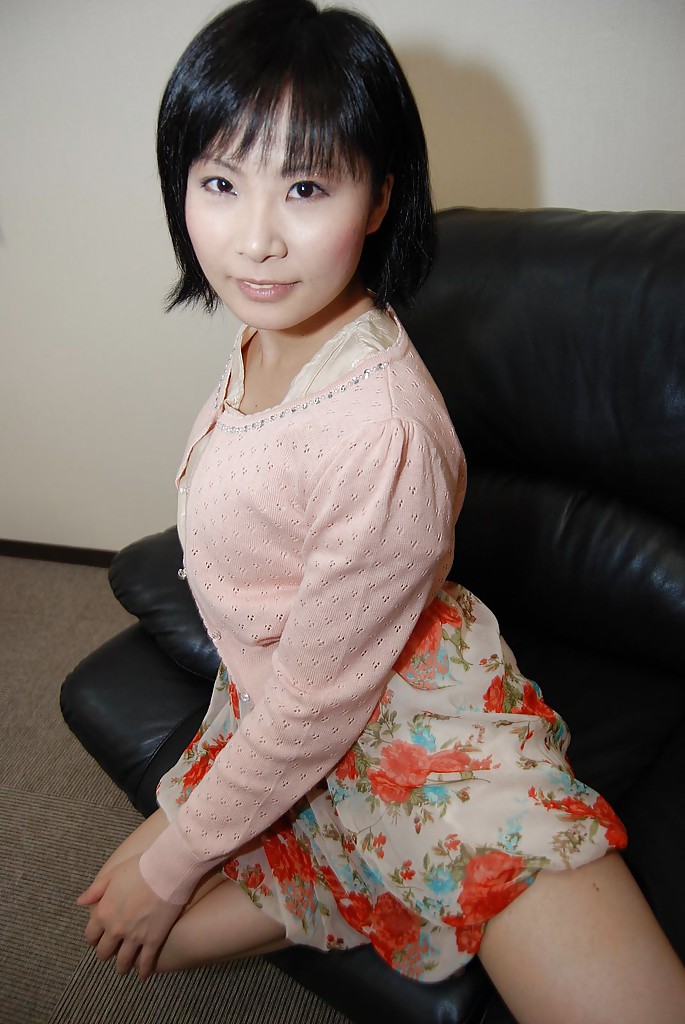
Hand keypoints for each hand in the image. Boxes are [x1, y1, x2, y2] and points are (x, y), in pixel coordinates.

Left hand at [77, 856, 183, 978]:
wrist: (167, 870)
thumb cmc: (139, 868)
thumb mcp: (112, 874)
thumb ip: (95, 890)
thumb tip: (80, 902)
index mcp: (103, 913)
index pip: (90, 935)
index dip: (93, 939)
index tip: (98, 939)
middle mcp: (115, 929)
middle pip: (105, 952)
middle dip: (106, 953)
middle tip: (111, 953)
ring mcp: (134, 937)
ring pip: (123, 961)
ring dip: (122, 967)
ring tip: (124, 968)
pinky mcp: (153, 940)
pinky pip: (145, 962)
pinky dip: (142, 971)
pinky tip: (142, 975)